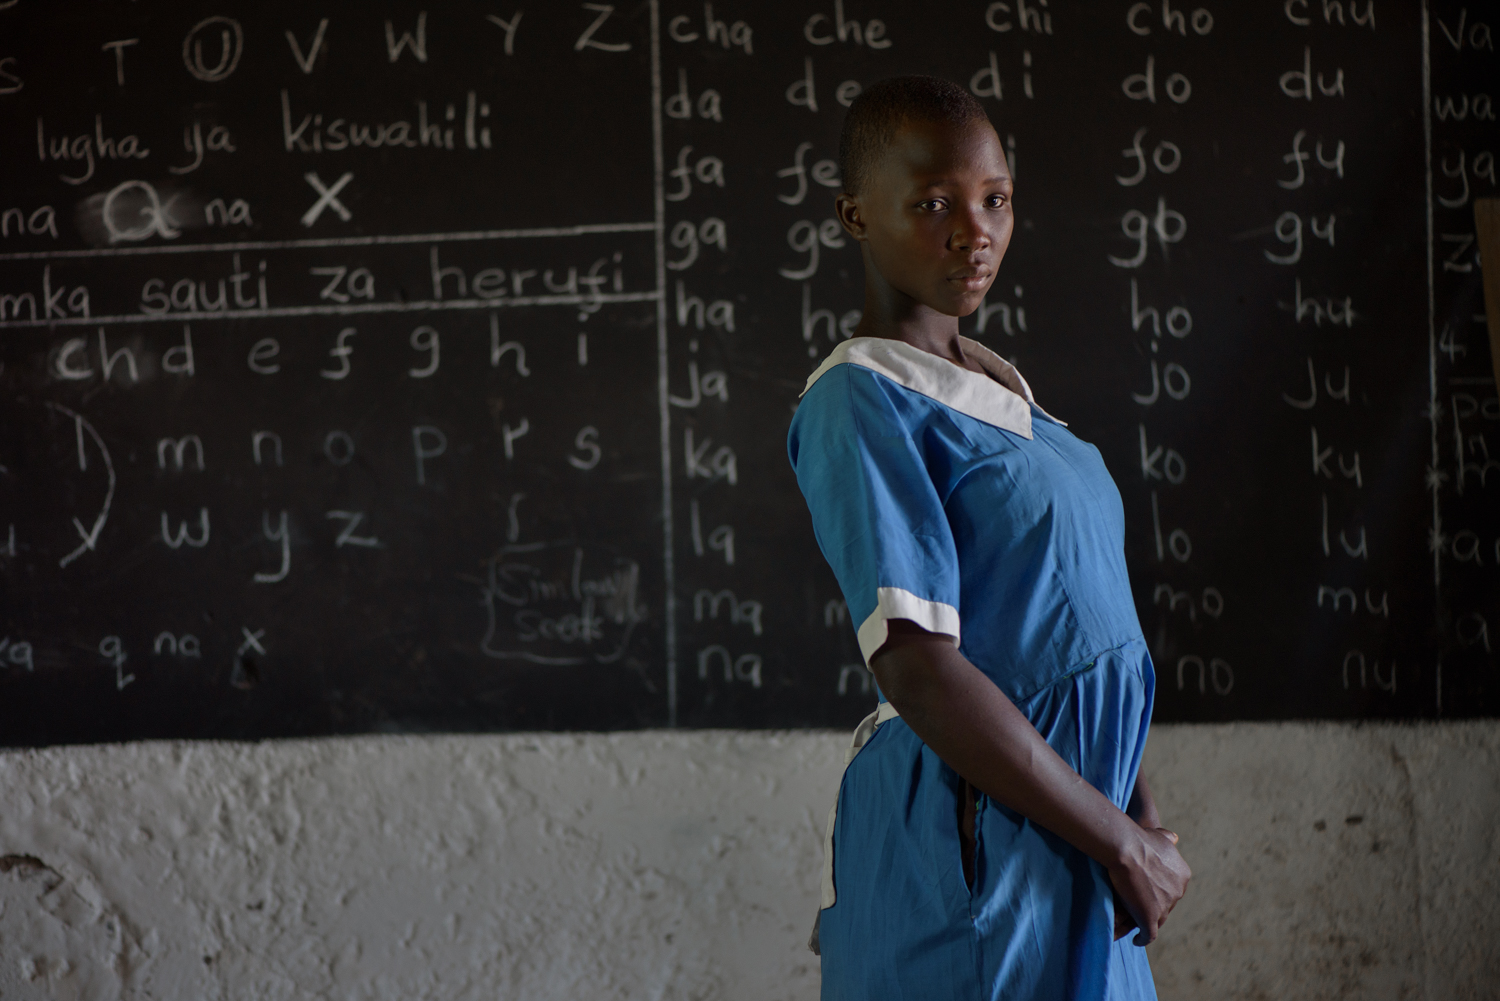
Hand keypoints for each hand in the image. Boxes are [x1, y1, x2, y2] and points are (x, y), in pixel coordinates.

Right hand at [1107, 828, 1189, 945]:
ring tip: (1135, 922)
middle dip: (1154, 905)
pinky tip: (1136, 940)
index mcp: (1183, 875)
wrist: (1127, 848)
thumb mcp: (1160, 835)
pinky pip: (1149, 935)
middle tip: (1138, 905)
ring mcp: (1165, 907)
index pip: (1172, 889)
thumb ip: (1168, 838)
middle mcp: (1178, 892)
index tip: (1148, 890)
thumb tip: (1175, 838)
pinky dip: (1143, 938)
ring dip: (1146, 921)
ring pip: (1157, 920)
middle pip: (1166, 905)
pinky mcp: (1150, 918)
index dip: (1159, 890)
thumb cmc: (1139, 839)